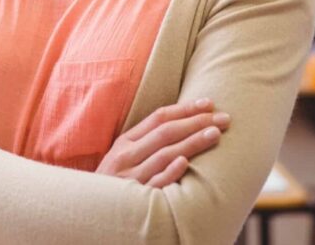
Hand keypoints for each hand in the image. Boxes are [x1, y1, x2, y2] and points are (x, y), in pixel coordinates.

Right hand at [96, 98, 229, 187]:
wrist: (90, 210)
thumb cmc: (114, 182)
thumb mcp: (123, 156)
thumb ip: (145, 142)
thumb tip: (182, 124)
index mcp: (125, 142)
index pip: (158, 118)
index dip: (185, 109)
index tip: (209, 104)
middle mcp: (126, 156)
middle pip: (165, 133)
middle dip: (196, 122)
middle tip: (224, 118)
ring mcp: (130, 177)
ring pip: (163, 154)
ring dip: (191, 142)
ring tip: (215, 134)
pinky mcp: (134, 199)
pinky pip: (154, 183)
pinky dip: (169, 172)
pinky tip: (185, 162)